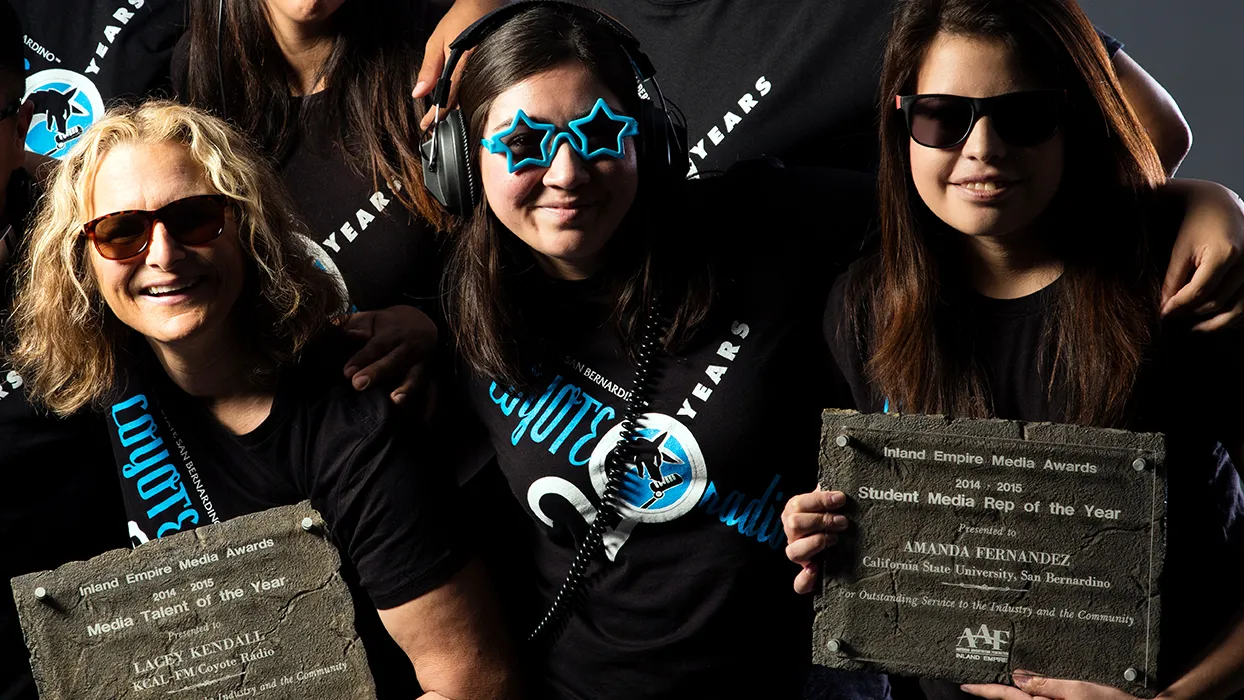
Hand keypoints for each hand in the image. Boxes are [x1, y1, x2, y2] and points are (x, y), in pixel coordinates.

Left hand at [340, 304, 438, 404]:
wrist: (424, 322)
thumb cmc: (389, 325)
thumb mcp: (372, 318)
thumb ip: (353, 324)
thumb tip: (330, 325)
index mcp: (393, 333)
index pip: (376, 346)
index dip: (362, 358)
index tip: (347, 372)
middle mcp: (410, 348)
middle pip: (393, 361)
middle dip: (378, 373)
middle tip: (358, 385)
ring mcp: (423, 362)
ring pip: (415, 376)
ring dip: (407, 389)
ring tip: (395, 401)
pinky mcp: (432, 375)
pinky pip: (434, 391)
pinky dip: (430, 405)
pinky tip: (425, 419)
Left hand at [414, 0, 512, 130]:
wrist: (487, 4)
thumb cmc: (463, 18)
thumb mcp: (437, 41)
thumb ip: (429, 69)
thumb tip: (418, 93)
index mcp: (460, 69)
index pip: (446, 101)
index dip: (435, 116)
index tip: (426, 126)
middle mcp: (474, 74)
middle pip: (457, 103)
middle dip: (443, 111)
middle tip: (430, 120)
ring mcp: (482, 73)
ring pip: (466, 97)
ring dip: (453, 103)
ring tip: (441, 109)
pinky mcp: (488, 70)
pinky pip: (474, 87)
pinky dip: (463, 92)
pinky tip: (457, 92)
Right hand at [782, 487, 849, 593]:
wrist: (843, 533)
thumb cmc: (838, 512)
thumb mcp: (834, 499)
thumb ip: (834, 491)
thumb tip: (848, 479)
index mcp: (795, 511)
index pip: (798, 504)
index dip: (819, 501)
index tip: (842, 499)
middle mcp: (792, 533)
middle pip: (794, 525)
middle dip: (821, 521)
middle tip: (843, 522)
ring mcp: (799, 554)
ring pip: (793, 552)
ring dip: (815, 543)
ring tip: (835, 539)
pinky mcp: (807, 575)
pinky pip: (799, 584)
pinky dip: (805, 580)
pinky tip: (816, 571)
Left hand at [962, 671, 1139, 699]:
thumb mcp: (1079, 689)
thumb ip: (1046, 684)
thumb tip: (1017, 678)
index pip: (1007, 697)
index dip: (984, 690)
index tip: (964, 684)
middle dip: (1001, 691)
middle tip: (984, 678)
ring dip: (1019, 692)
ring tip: (1017, 680)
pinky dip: (1034, 694)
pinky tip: (1035, 686)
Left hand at [1161, 180, 1243, 330]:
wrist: (1221, 206)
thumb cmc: (1196, 225)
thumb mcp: (1180, 249)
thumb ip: (1172, 279)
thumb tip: (1164, 307)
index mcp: (1225, 254)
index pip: (1199, 291)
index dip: (1178, 306)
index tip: (1163, 313)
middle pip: (1217, 302)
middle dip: (1191, 313)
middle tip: (1171, 318)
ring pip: (1236, 310)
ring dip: (1212, 323)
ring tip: (1190, 328)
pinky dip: (1230, 317)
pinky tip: (1210, 321)